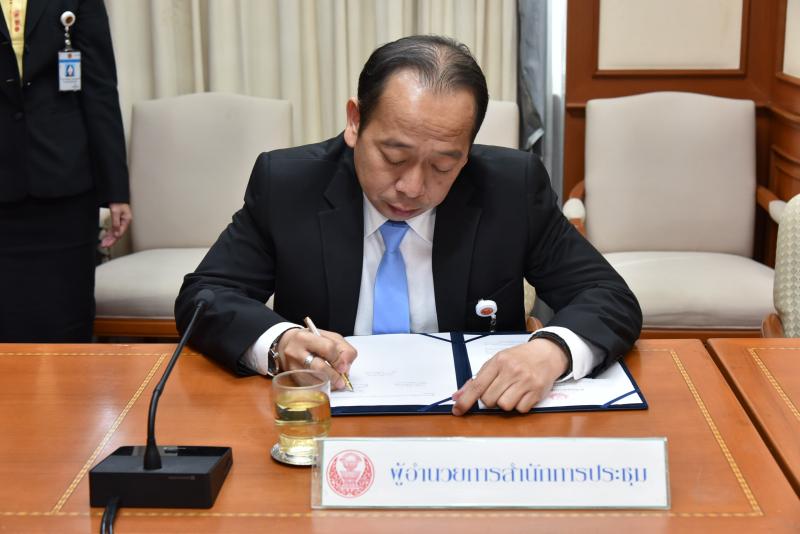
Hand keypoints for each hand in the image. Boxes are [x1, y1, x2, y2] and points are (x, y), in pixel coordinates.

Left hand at [101, 203, 132, 246]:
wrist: (115, 195)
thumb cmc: (117, 201)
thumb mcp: (115, 212)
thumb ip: (116, 223)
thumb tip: (116, 233)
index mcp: (126, 220)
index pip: (120, 233)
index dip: (113, 239)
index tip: (107, 243)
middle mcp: (124, 222)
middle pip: (118, 234)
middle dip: (111, 240)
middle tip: (104, 245)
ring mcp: (121, 221)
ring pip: (115, 232)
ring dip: (110, 238)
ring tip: (104, 243)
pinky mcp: (117, 220)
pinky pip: (114, 229)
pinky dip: (110, 233)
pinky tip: (107, 237)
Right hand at [277, 328, 356, 389]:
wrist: (288, 344)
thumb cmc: (312, 340)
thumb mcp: (330, 337)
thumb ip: (343, 349)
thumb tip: (346, 366)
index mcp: (304, 337)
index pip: (327, 348)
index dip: (338, 359)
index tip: (344, 366)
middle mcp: (295, 352)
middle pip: (319, 368)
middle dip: (334, 376)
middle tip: (342, 381)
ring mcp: (292, 367)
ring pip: (315, 381)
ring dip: (329, 383)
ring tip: (336, 382)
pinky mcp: (292, 379)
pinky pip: (310, 387)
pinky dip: (321, 386)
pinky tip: (326, 383)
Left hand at [451, 338, 567, 415]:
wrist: (546, 353)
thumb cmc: (519, 358)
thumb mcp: (497, 362)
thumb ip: (478, 379)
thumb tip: (459, 396)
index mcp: (498, 362)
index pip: (477, 385)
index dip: (465, 401)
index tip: (457, 410)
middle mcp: (512, 371)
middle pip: (489, 399)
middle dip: (489, 400)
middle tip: (498, 390)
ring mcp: (525, 381)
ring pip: (504, 406)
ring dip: (504, 403)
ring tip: (511, 392)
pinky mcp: (537, 391)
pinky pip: (521, 410)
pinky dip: (519, 406)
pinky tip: (522, 394)